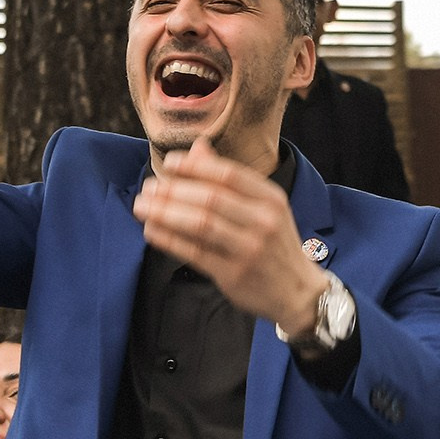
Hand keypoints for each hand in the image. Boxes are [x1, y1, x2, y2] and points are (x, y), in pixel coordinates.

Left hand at [131, 142, 329, 333]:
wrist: (297, 291)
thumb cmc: (274, 243)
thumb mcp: (264, 207)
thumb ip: (230, 179)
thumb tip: (198, 147)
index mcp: (271, 198)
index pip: (228, 174)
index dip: (194, 167)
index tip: (168, 164)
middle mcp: (263, 221)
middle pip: (210, 199)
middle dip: (172, 190)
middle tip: (148, 188)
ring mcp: (249, 249)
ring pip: (200, 225)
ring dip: (165, 213)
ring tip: (142, 207)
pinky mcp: (234, 274)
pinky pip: (194, 252)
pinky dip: (169, 240)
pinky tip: (152, 230)